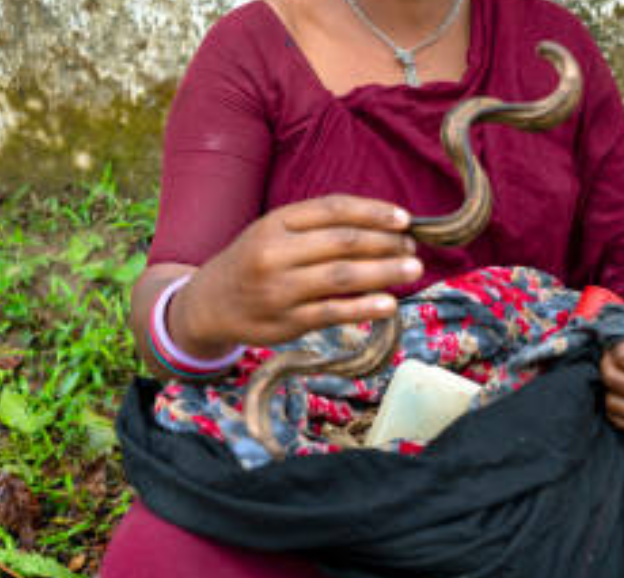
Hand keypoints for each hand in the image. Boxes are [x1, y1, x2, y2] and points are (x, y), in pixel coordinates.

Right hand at [170, 195, 423, 351]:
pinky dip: (364, 307)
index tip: (404, 219)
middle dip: (385, 243)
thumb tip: (382, 227)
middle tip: (413, 247)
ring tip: (412, 269)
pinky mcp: (285, 322)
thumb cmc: (255, 262)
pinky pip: (332, 312)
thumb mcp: (275, 232)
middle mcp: (275, 252)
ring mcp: (279, 289)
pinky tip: (388, 304)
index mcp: (276, 222)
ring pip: (341, 277)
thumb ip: (318, 227)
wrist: (210, 304)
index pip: (333, 209)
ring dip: (383, 272)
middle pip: (342, 242)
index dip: (373, 212)